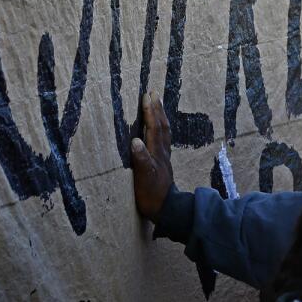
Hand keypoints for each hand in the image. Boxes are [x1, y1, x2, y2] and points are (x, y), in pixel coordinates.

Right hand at [130, 91, 173, 220]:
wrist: (166, 209)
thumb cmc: (152, 194)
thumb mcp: (143, 178)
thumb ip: (141, 159)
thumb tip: (136, 141)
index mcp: (156, 152)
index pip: (154, 127)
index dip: (150, 111)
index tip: (147, 95)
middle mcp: (162, 152)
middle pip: (162, 126)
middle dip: (157, 108)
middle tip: (154, 92)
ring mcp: (164, 157)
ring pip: (164, 132)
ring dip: (160, 116)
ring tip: (157, 104)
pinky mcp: (162, 163)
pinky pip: (163, 140)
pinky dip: (160, 129)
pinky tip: (157, 129)